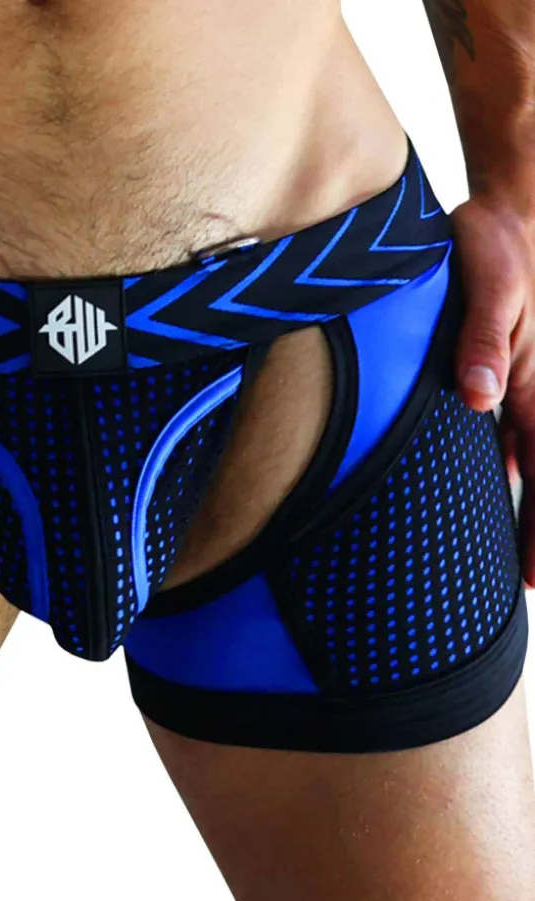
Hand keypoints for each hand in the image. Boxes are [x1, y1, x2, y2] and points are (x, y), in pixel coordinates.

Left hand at [451, 197, 534, 585]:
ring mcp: (523, 381)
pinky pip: (511, 429)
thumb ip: (485, 343)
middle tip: (525, 586)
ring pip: (527, 458)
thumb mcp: (492, 289)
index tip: (534, 577)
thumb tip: (479, 399)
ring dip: (525, 504)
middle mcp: (533, 391)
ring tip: (513, 554)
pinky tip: (492, 483)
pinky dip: (507, 463)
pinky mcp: (507, 367)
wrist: (512, 207)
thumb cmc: (499, 244)